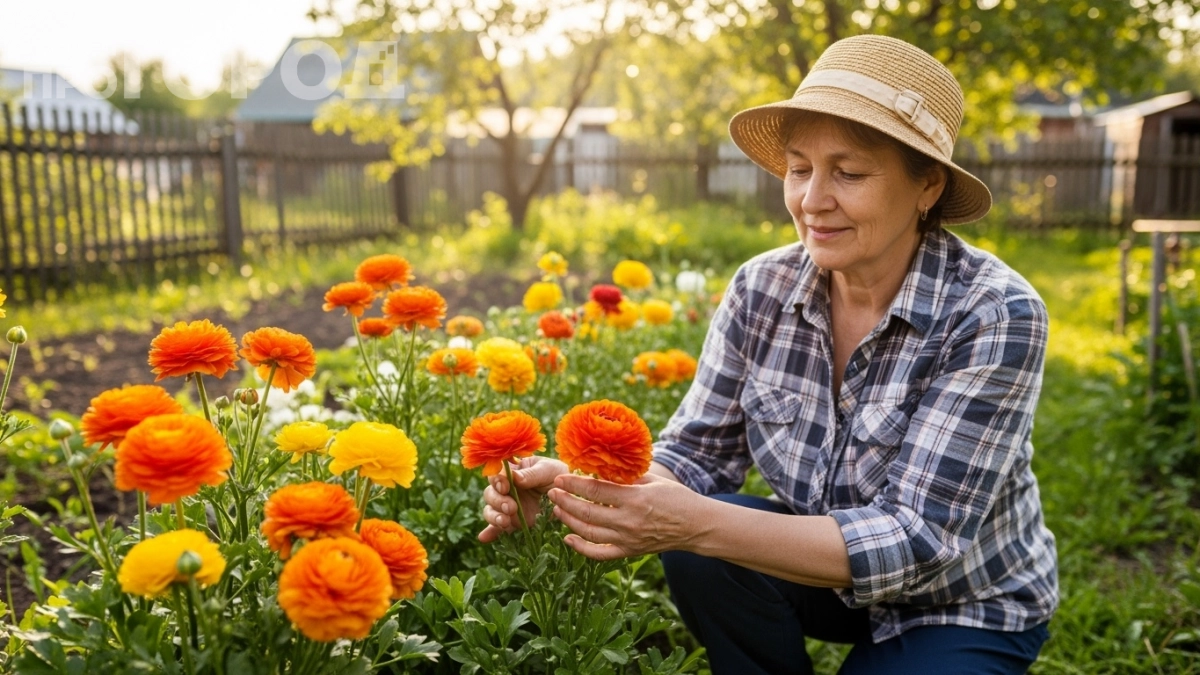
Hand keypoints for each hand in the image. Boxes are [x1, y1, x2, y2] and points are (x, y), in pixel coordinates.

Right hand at [478, 456, 567, 542]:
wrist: (568, 495)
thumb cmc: (557, 475)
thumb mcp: (548, 470)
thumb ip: (532, 474)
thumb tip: (515, 478)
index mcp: (512, 472)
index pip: (496, 474)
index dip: (497, 481)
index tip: (505, 487)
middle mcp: (506, 489)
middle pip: (490, 494)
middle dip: (498, 501)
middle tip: (512, 507)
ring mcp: (508, 507)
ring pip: (490, 511)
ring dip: (494, 516)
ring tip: (505, 522)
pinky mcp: (513, 523)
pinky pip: (497, 529)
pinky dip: (490, 533)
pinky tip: (484, 538)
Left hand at [547, 472, 705, 560]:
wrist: (695, 526)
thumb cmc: (676, 498)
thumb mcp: (653, 480)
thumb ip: (626, 478)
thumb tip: (599, 470)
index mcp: (635, 498)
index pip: (595, 490)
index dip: (574, 484)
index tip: (560, 477)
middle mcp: (629, 521)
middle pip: (587, 512)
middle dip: (565, 501)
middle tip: (553, 492)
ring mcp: (627, 539)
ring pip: (588, 532)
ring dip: (568, 520)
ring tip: (557, 509)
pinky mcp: (629, 552)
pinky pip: (599, 553)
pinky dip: (581, 548)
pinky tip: (567, 538)